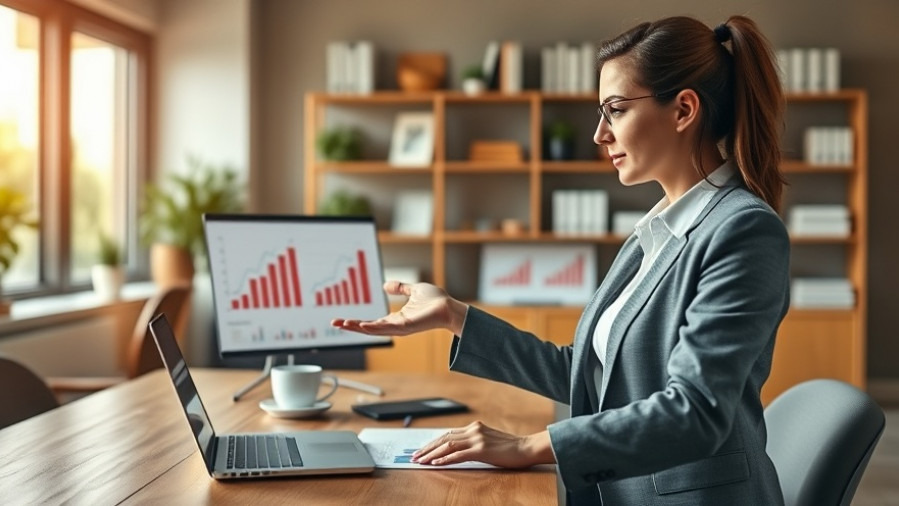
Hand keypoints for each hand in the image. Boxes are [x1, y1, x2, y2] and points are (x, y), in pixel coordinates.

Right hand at [332, 281, 468, 335]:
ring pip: (374, 330)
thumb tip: (385, 285)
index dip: (356, 322)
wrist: (449, 307)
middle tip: (334, 323)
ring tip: (342, 324)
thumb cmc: (436, 301)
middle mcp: (395, 326)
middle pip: (368, 328)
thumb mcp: (413, 290)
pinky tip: (362, 325)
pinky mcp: (406, 328)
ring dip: (357, 328)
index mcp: (396, 319)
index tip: (341, 320)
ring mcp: (400, 329)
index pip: (371, 322)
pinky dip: (373, 328)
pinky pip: (386, 329)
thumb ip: (400, 288)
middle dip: (350, 326)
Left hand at [411, 421, 553, 467]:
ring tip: (420, 461)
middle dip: (427, 448)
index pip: (447, 434)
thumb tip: (458, 450)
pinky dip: (444, 459)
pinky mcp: (481, 450)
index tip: (421, 450)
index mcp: (474, 427)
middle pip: (444, 438)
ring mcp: (477, 439)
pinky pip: (458, 454)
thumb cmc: (511, 449)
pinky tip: (435, 463)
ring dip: (431, 454)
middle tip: (414, 457)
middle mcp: (474, 430)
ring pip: (447, 445)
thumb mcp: (489, 441)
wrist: (527, 448)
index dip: (432, 443)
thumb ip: (475, 442)